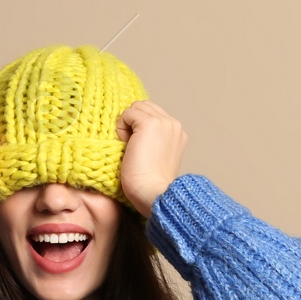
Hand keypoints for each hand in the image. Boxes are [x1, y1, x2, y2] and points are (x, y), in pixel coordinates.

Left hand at [116, 100, 187, 216]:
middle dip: (134, 121)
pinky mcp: (150, 124)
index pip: (153, 114)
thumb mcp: (156, 156)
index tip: (139, 149)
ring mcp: (164, 122)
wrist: (154, 193)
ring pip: (137, 107)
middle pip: (145, 106)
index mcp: (178, 133)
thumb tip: (133, 130)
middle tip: (131, 146)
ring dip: (128, 123)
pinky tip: (126, 145)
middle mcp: (174, 125)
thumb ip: (153, 140)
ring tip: (129, 146)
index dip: (139, 127)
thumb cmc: (150, 184)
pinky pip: (128, 113)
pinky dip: (121, 127)